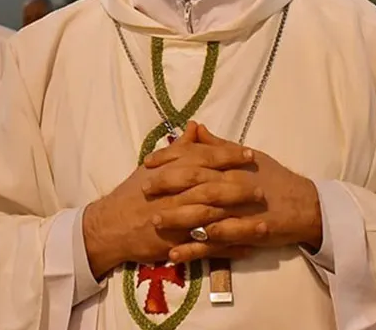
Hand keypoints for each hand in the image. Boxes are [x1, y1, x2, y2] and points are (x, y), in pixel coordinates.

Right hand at [82, 123, 258, 278]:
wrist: (111, 226)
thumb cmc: (132, 194)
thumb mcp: (152, 167)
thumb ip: (178, 148)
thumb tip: (195, 126)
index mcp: (170, 172)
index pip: (203, 159)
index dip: (227, 156)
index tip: (249, 154)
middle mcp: (175, 195)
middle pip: (212, 188)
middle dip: (239, 188)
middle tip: (262, 188)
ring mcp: (176, 220)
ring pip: (214, 218)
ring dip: (241, 221)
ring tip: (265, 221)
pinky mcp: (177, 244)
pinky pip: (208, 247)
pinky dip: (230, 248)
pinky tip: (249, 247)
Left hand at [146, 123, 322, 263]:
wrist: (305, 206)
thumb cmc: (274, 178)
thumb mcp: (248, 156)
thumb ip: (218, 145)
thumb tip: (194, 128)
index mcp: (232, 165)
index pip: (196, 157)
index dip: (170, 158)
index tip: (148, 162)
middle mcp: (233, 184)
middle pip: (196, 182)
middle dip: (167, 185)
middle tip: (143, 188)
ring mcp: (239, 211)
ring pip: (204, 213)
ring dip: (177, 217)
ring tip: (153, 221)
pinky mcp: (244, 235)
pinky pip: (216, 244)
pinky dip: (195, 249)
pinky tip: (175, 253)